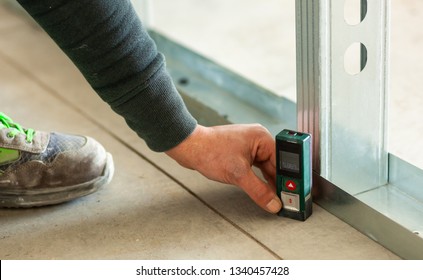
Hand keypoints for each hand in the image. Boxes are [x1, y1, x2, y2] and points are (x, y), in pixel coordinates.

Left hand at [166, 124, 281, 212]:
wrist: (189, 147)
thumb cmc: (210, 151)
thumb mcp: (238, 175)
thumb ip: (259, 190)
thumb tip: (274, 203)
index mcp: (261, 138)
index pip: (282, 161)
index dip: (288, 179)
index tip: (293, 193)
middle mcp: (257, 140)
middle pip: (275, 165)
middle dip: (278, 182)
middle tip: (285, 200)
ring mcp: (249, 146)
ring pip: (265, 167)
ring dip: (268, 181)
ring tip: (274, 197)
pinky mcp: (241, 152)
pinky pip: (255, 167)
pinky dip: (258, 178)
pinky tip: (261, 189)